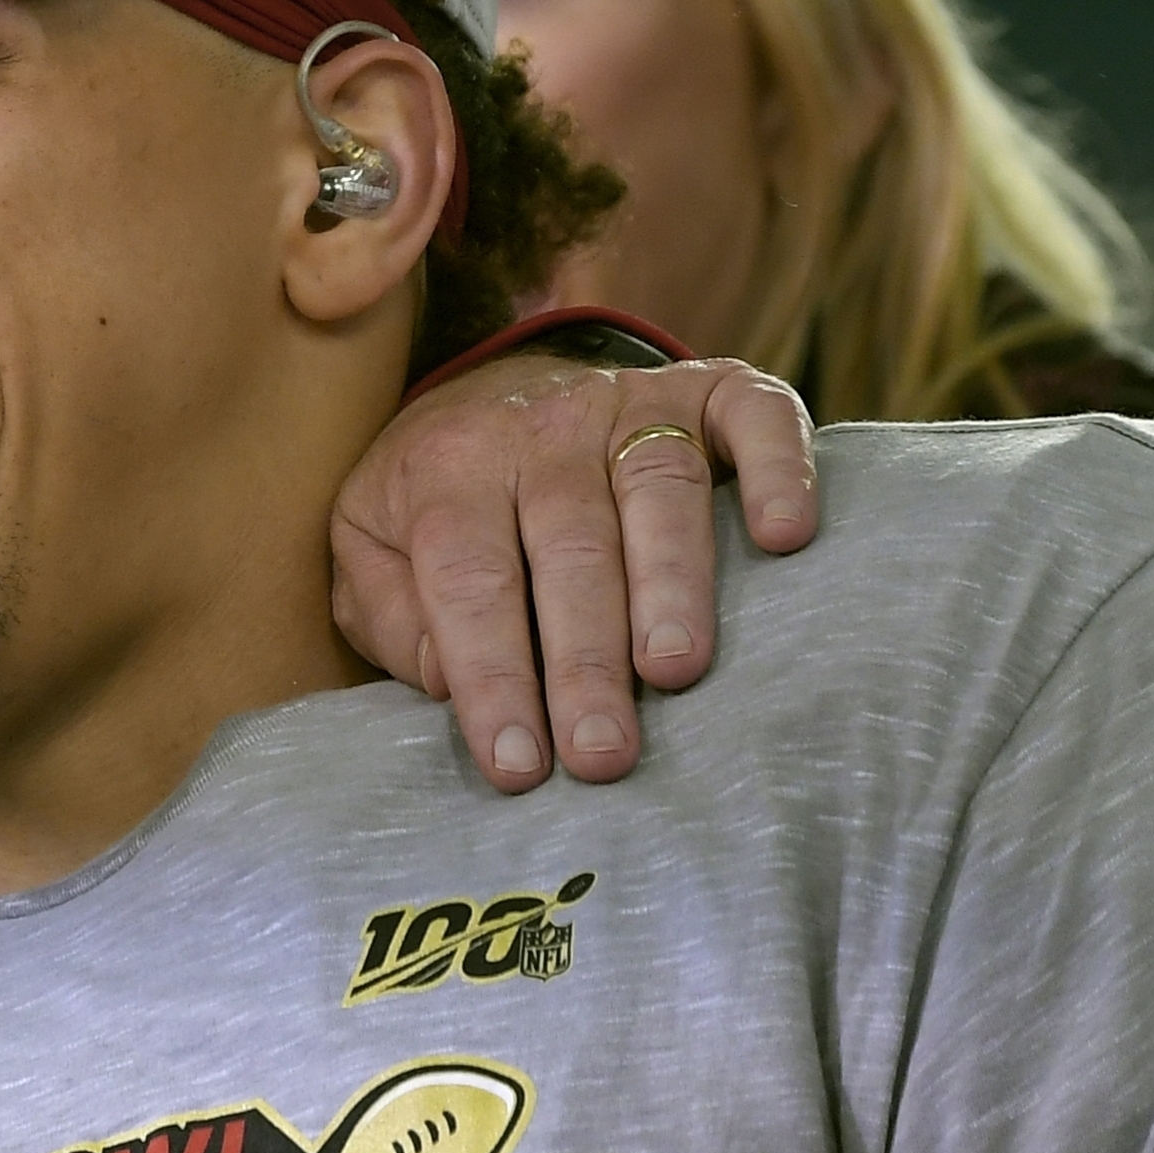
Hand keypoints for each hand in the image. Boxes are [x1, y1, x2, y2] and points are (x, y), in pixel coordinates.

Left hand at [333, 355, 816, 791]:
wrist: (488, 388)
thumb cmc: (428, 501)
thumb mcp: (366, 549)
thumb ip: (389, 615)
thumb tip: (445, 681)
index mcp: (447, 472)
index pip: (469, 581)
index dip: (492, 676)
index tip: (518, 764)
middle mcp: (541, 431)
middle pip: (570, 546)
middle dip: (586, 658)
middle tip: (603, 751)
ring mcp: (627, 406)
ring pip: (658, 490)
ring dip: (673, 583)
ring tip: (678, 672)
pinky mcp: (705, 390)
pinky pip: (752, 416)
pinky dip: (778, 468)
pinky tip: (787, 536)